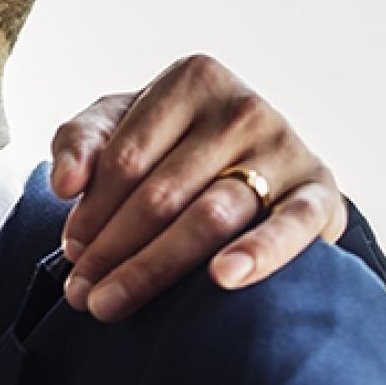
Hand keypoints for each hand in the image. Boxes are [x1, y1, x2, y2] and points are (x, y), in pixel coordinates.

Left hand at [48, 54, 345, 321]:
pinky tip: (223, 278)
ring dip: (153, 267)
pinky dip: (259, 252)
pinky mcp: (320, 190)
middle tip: (82, 295)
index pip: (125, 158)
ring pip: (210, 216)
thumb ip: (80, 142)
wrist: (262, 162)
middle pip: (161, 194)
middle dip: (113, 250)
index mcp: (191, 79)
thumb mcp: (119, 125)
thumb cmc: (172, 143)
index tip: (69, 254)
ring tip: (112, 304)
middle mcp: (242, 107)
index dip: (90, 212)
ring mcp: (286, 146)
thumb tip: (64, 185)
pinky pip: (290, 225)